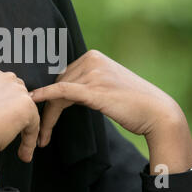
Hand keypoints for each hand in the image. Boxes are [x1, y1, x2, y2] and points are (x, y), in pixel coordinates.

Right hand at [0, 67, 39, 161]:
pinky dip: (29, 141)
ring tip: (19, 147)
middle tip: (12, 131)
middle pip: (20, 94)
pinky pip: (33, 125)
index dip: (7, 104)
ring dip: (24, 127)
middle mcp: (4, 78)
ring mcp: (17, 91)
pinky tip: (23, 153)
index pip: (6, 87)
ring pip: (27, 111)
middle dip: (17, 111)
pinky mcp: (27, 106)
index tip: (3, 119)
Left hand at [31, 50, 191, 173]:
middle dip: (48, 108)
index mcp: (93, 55)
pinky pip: (62, 91)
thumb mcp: (106, 83)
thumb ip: (86, 81)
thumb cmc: (133, 101)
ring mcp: (93, 73)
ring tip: (43, 136)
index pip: (63, 76)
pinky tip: (34, 101)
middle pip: (58, 84)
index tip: (42, 112)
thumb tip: (61, 90)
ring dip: (48, 116)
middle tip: (41, 131)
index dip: (50, 96)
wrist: (158, 112)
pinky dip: (45, 96)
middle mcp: (92, 60)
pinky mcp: (94, 89)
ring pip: (58, 92)